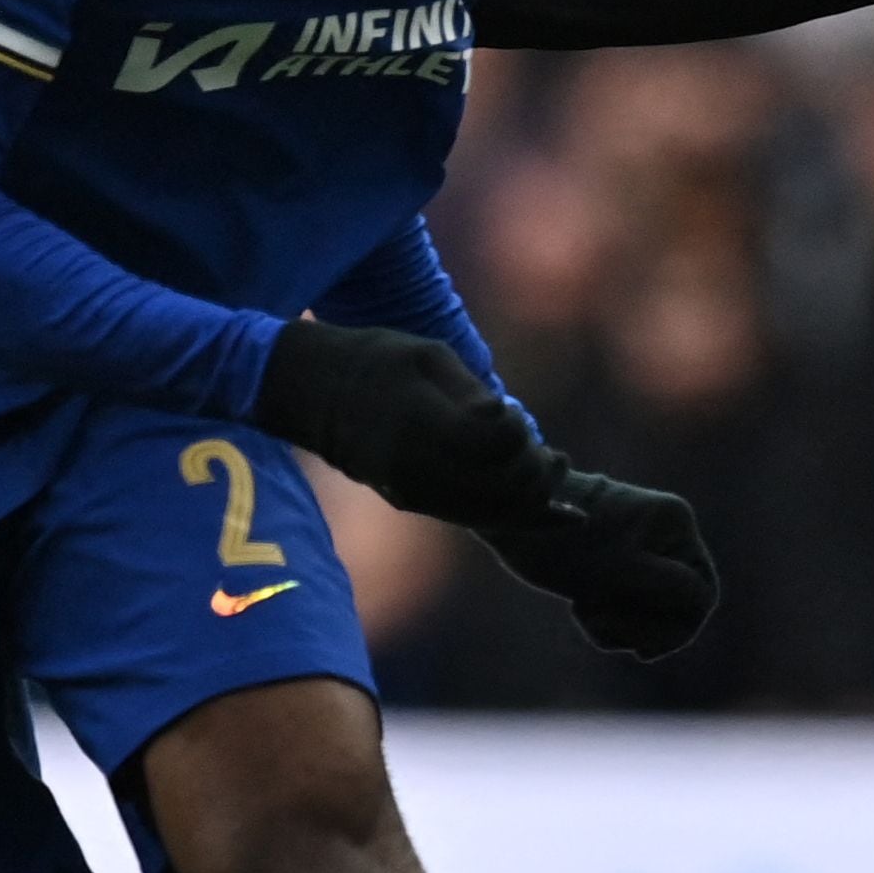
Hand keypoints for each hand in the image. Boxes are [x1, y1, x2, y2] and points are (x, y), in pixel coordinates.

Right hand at [247, 319, 553, 523]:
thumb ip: (474, 395)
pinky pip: (469, 516)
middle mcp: (416, 469)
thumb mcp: (428, 356)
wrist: (313, 393)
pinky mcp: (411, 501)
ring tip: (560, 482)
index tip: (516, 414)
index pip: (494, 447)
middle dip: (538, 476)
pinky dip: (510, 515)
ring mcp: (411, 491)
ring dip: (532, 502)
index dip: (519, 436)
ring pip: (488, 512)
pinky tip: (547, 512)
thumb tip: (514, 426)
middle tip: (560, 460)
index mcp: (421, 425)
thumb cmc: (377, 360)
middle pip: (499, 487)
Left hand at [479, 459, 719, 659]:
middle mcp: (665, 532)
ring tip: (585, 612)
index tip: (640, 649)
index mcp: (676, 526)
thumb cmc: (565, 544)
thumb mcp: (623, 573)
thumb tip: (702, 602)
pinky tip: (580, 609)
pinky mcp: (616, 561)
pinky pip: (628, 604)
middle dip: (641, 626)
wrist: (511, 515)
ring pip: (651, 610)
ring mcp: (641, 546)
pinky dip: (606, 617)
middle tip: (602, 622)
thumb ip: (673, 589)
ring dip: (620, 624)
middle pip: (679, 606)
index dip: (677, 630)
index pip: (701, 595)